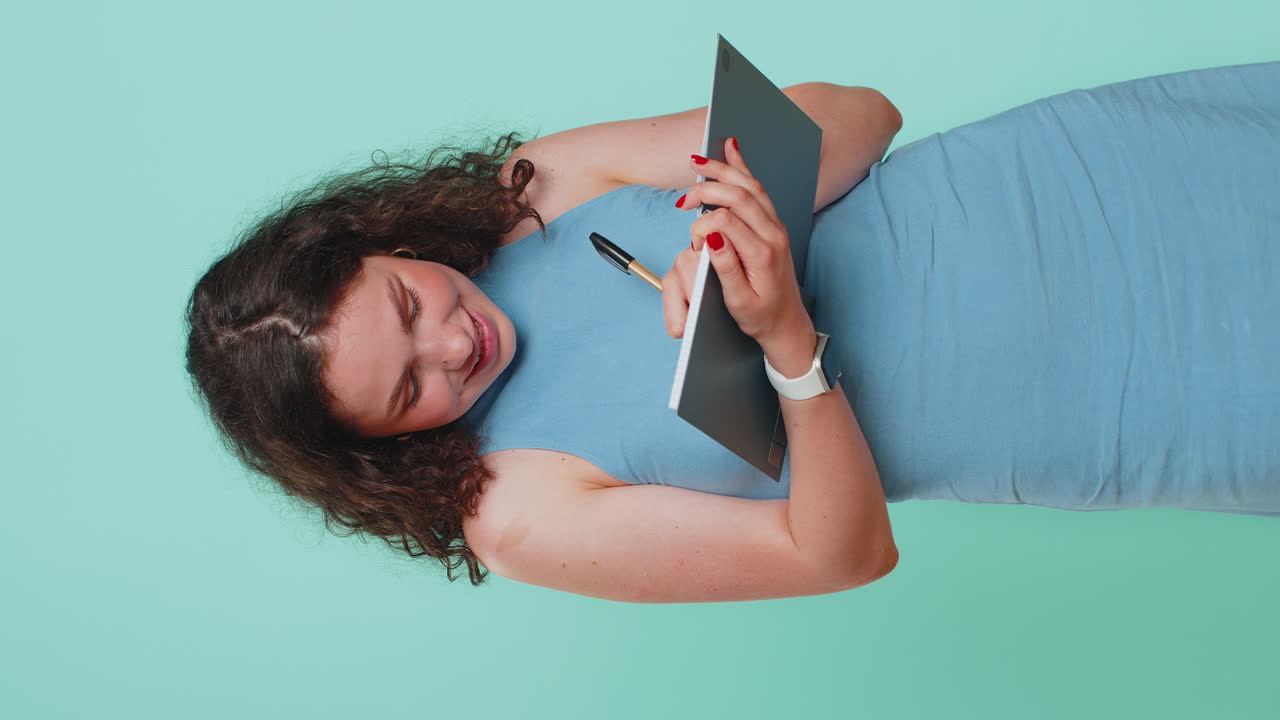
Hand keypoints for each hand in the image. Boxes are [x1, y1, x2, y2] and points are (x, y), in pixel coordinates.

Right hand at [662, 138, 814, 354]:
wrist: (788, 324)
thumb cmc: (762, 317)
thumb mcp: (740, 302)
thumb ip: (726, 267)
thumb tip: (710, 237)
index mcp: (763, 254)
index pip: (727, 222)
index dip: (702, 225)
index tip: (692, 241)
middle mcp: (773, 235)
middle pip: (739, 196)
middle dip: (707, 189)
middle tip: (683, 199)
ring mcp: (776, 227)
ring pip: (749, 186)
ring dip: (723, 170)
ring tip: (699, 160)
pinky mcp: (774, 225)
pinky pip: (758, 189)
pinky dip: (742, 169)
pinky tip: (732, 151)